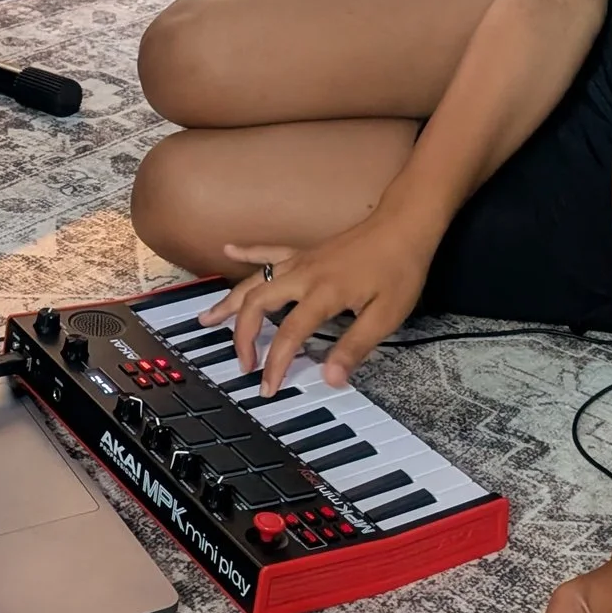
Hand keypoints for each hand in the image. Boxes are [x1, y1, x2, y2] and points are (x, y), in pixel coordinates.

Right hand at [195, 209, 437, 394]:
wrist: (405, 225)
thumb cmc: (399, 269)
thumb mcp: (386, 315)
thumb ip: (355, 347)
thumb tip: (330, 378)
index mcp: (323, 294)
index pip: (288, 335)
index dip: (275, 364)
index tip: (268, 387)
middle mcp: (303, 276)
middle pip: (257, 305)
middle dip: (242, 336)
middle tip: (242, 364)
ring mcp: (300, 260)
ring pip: (254, 281)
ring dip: (229, 301)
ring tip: (206, 318)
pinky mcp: (304, 251)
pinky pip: (267, 251)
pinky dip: (245, 252)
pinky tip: (227, 249)